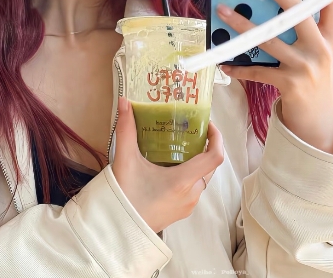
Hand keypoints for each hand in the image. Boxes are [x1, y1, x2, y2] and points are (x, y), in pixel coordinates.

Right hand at [112, 97, 223, 232]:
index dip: (217, 138)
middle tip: (191, 130)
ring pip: (202, 177)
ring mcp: (188, 205)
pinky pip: (194, 188)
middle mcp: (192, 194)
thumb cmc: (124, 196)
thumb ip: (126, 129)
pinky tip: (171, 166)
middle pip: (210, 165)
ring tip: (179, 145)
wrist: (115, 231)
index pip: (215, 157)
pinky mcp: (182, 212)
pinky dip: (190, 174)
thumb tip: (124, 101)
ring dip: (197, 160)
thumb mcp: (125, 160)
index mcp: (183, 181)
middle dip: (206, 146)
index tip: (207, 125)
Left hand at [218, 0, 332, 153]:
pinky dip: (239, 67)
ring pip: (268, 37)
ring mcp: (305, 66)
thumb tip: (272, 5)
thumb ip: (306, 32)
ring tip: (222, 11)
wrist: (321, 121)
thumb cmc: (316, 79)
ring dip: (242, 23)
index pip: (332, 1)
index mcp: (332, 37)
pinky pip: (257, 70)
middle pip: (298, 11)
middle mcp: (322, 48)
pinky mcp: (289, 84)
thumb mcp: (322, 53)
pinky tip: (225, 62)